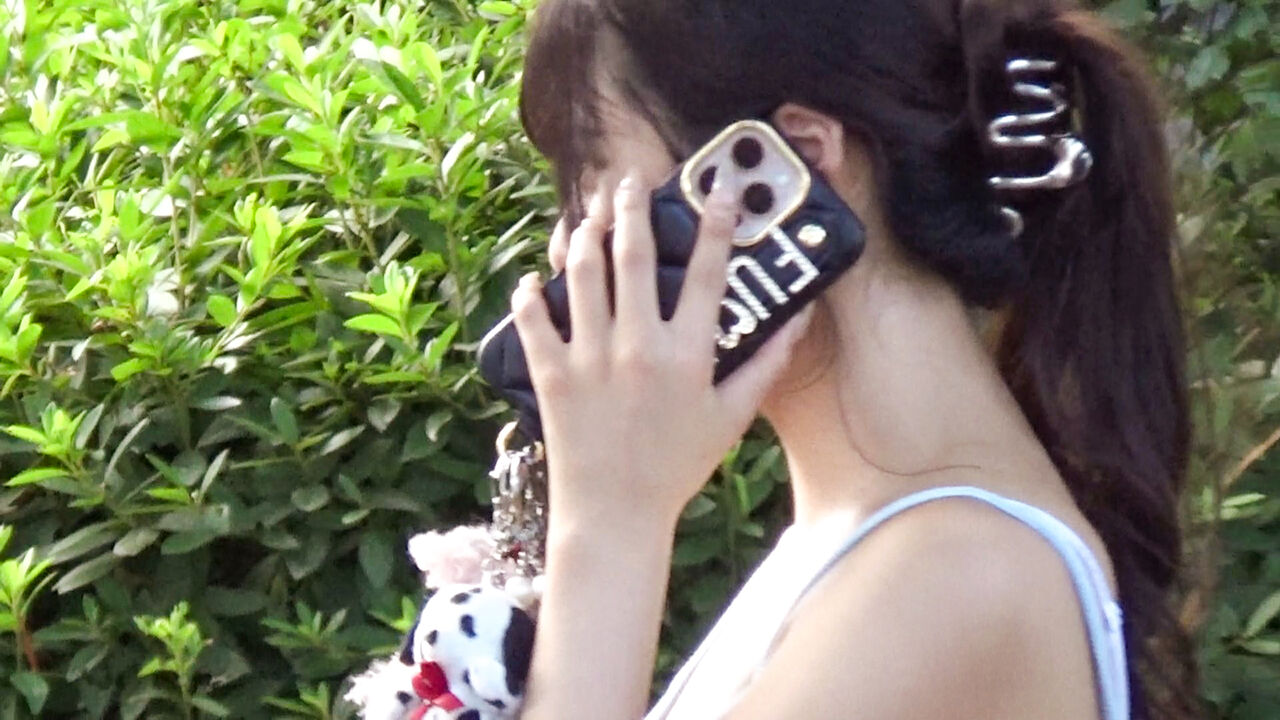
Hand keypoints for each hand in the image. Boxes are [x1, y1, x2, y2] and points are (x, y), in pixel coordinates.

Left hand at [510, 174, 814, 532]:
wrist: (616, 512)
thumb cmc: (677, 466)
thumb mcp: (731, 417)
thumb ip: (767, 366)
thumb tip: (799, 322)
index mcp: (687, 354)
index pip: (709, 273)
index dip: (716, 225)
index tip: (718, 191)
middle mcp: (638, 345)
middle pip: (635, 255)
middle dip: (632, 208)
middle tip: (628, 182)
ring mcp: (590, 356)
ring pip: (584, 273)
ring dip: (584, 234)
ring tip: (587, 217)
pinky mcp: (551, 374)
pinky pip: (533, 318)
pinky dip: (530, 293)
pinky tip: (533, 279)